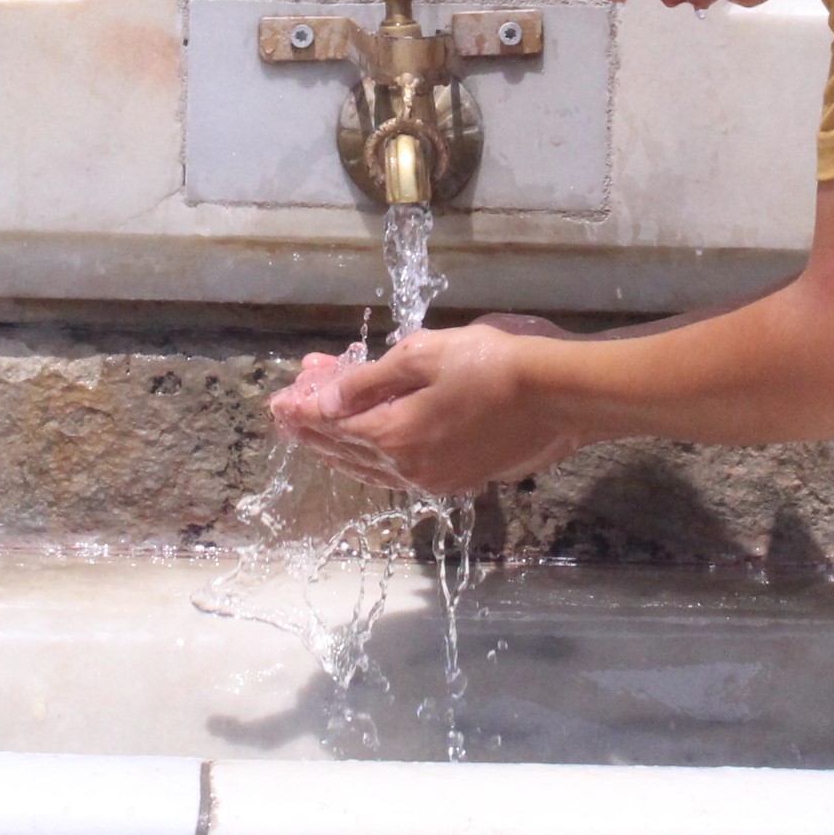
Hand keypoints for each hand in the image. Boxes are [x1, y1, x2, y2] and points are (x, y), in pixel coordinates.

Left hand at [268, 325, 584, 495]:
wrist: (555, 396)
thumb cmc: (488, 365)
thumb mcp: (421, 355)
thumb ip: (367, 381)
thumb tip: (322, 402)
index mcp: (393, 436)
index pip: (332, 426)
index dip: (302, 412)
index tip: (279, 402)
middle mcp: (407, 468)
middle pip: (346, 452)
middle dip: (313, 432)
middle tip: (288, 416)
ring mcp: (434, 478)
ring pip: (371, 469)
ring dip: (340, 449)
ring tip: (318, 435)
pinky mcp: (458, 479)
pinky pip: (399, 474)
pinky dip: (373, 459)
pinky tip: (370, 450)